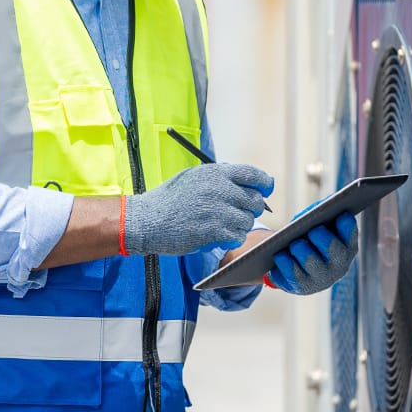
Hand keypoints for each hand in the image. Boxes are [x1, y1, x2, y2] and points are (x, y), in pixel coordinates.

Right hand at [124, 163, 273, 255]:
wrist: (146, 220)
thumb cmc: (169, 200)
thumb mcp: (193, 178)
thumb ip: (219, 178)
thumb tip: (248, 183)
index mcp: (216, 173)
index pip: (253, 175)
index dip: (264, 184)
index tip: (264, 191)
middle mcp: (219, 188)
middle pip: (255, 200)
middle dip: (251, 209)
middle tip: (238, 214)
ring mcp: (217, 210)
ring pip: (248, 220)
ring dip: (239, 226)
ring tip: (223, 227)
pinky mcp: (213, 230)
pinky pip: (237, 236)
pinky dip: (232, 239)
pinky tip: (219, 237)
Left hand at [267, 211, 357, 294]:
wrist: (300, 269)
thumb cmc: (312, 241)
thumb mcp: (318, 227)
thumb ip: (320, 215)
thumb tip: (317, 208)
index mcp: (346, 247)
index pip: (350, 235)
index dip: (347, 226)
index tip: (342, 215)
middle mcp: (338, 265)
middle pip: (333, 250)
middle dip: (325, 240)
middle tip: (314, 230)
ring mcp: (321, 279)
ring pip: (312, 264)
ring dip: (303, 252)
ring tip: (295, 244)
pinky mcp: (302, 287)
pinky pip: (293, 276)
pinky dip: (286, 264)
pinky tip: (280, 255)